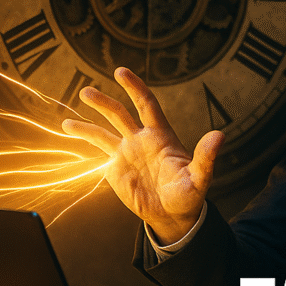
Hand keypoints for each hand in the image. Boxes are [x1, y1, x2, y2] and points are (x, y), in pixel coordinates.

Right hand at [61, 67, 223, 242]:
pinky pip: (97, 150)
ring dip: (86, 125)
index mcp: (161, 135)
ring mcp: (126, 152)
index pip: (146, 104)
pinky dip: (83, 141)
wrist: (173, 213)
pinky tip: (68, 131)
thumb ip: (206, 156)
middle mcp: (141, 138)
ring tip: (65, 122)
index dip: (135, 87)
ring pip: (103, 131)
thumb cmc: (189, 193)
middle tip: (86, 92)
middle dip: (103, 102)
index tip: (121, 72)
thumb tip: (220, 135)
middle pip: (120, 114)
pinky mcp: (115, 167)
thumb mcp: (199, 176)